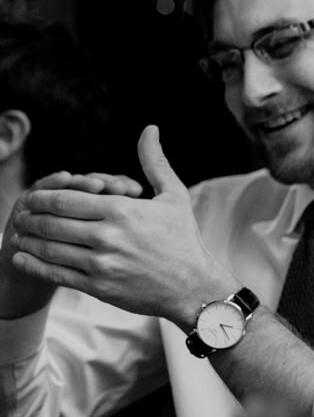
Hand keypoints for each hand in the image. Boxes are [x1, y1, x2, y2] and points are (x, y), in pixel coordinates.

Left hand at [8, 126, 232, 322]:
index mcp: (122, 210)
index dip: (42, 197)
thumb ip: (154, 162)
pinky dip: (33, 265)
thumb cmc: (183, 238)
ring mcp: (101, 263)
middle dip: (30, 218)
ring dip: (28, 240)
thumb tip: (150, 129)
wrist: (192, 286)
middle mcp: (108, 236)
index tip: (32, 197)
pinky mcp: (98, 287)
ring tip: (18, 234)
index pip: (67, 199)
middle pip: (52, 222)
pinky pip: (56, 274)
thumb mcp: (173, 195)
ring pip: (49, 248)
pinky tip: (22, 257)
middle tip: (20, 215)